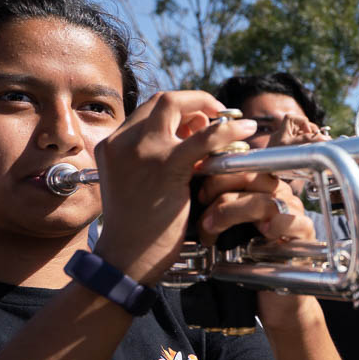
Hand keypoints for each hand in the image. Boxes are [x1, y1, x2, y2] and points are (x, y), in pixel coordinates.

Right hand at [91, 91, 258, 283]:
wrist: (126, 258)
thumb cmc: (138, 228)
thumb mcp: (139, 183)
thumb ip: (157, 158)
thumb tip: (191, 138)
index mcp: (112, 145)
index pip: (149, 110)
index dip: (179, 109)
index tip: (200, 121)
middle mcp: (122, 142)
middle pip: (162, 101)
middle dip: (195, 102)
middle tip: (219, 115)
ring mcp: (141, 151)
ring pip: (176, 106)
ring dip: (208, 108)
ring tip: (235, 123)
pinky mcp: (165, 166)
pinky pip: (202, 138)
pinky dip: (227, 130)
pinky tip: (246, 131)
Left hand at [197, 171, 321, 328]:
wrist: (276, 298)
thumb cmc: (249, 263)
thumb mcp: (227, 231)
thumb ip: (215, 208)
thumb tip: (187, 190)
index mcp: (261, 187)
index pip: (240, 164)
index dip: (216, 171)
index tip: (195, 188)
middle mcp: (279, 194)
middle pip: (251, 176)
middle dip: (219, 189)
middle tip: (201, 209)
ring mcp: (294, 212)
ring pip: (264, 198)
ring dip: (231, 211)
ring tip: (211, 230)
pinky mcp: (305, 233)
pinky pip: (292, 220)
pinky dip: (274, 224)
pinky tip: (259, 233)